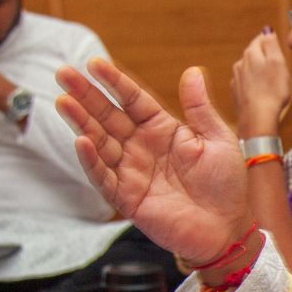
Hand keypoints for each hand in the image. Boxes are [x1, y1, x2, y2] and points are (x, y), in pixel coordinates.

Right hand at [56, 58, 252, 268]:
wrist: (228, 228)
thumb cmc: (225, 185)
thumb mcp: (218, 139)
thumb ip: (200, 107)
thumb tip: (192, 71)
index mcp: (163, 130)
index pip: (133, 100)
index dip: (114, 82)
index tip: (94, 63)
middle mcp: (142, 147)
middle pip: (109, 117)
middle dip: (86, 96)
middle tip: (63, 73)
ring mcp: (132, 172)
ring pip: (100, 142)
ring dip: (81, 122)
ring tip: (64, 101)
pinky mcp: (127, 198)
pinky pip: (104, 177)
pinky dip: (91, 161)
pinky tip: (81, 141)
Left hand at [230, 29, 291, 136]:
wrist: (258, 117)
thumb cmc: (272, 90)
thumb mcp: (278, 62)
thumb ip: (271, 44)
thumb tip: (267, 30)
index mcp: (251, 53)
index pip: (261, 39)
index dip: (271, 42)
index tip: (280, 48)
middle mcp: (240, 63)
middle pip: (254, 53)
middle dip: (265, 57)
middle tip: (279, 65)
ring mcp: (237, 78)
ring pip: (250, 68)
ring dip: (260, 71)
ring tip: (272, 80)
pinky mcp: (237, 92)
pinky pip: (247, 83)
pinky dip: (255, 84)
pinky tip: (263, 91)